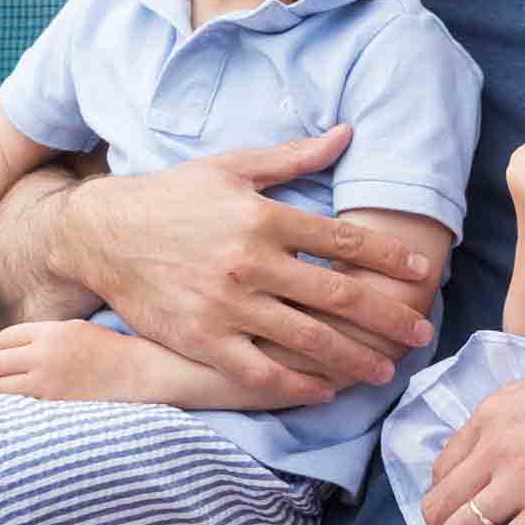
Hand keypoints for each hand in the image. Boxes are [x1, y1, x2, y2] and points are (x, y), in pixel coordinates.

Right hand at [66, 126, 437, 407]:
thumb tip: (347, 133)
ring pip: (306, 339)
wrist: (103, 234)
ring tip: (386, 369)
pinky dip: (296, 384)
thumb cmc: (173, 196)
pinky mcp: (201, 340)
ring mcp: (226, 306)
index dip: (388, 259)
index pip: (342, 242)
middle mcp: (250, 264)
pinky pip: (259, 371)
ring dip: (354, 357)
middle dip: (387, 317)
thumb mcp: (232, 167)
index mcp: (263, 218)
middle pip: (336, 296)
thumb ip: (294, 156)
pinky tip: (325, 390)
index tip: (421, 272)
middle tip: (421, 331)